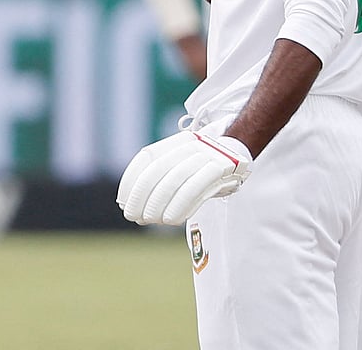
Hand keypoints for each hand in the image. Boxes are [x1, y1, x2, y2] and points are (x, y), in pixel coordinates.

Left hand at [116, 130, 251, 225]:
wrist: (239, 156)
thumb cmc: (203, 169)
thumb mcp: (181, 166)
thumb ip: (158, 183)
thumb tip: (132, 209)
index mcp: (175, 142)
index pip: (146, 157)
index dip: (131, 179)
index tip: (122, 202)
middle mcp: (188, 145)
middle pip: (158, 170)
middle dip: (141, 195)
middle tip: (133, 215)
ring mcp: (205, 154)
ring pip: (175, 180)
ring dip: (158, 203)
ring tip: (150, 219)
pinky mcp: (220, 168)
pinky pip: (195, 189)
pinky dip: (179, 206)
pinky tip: (170, 219)